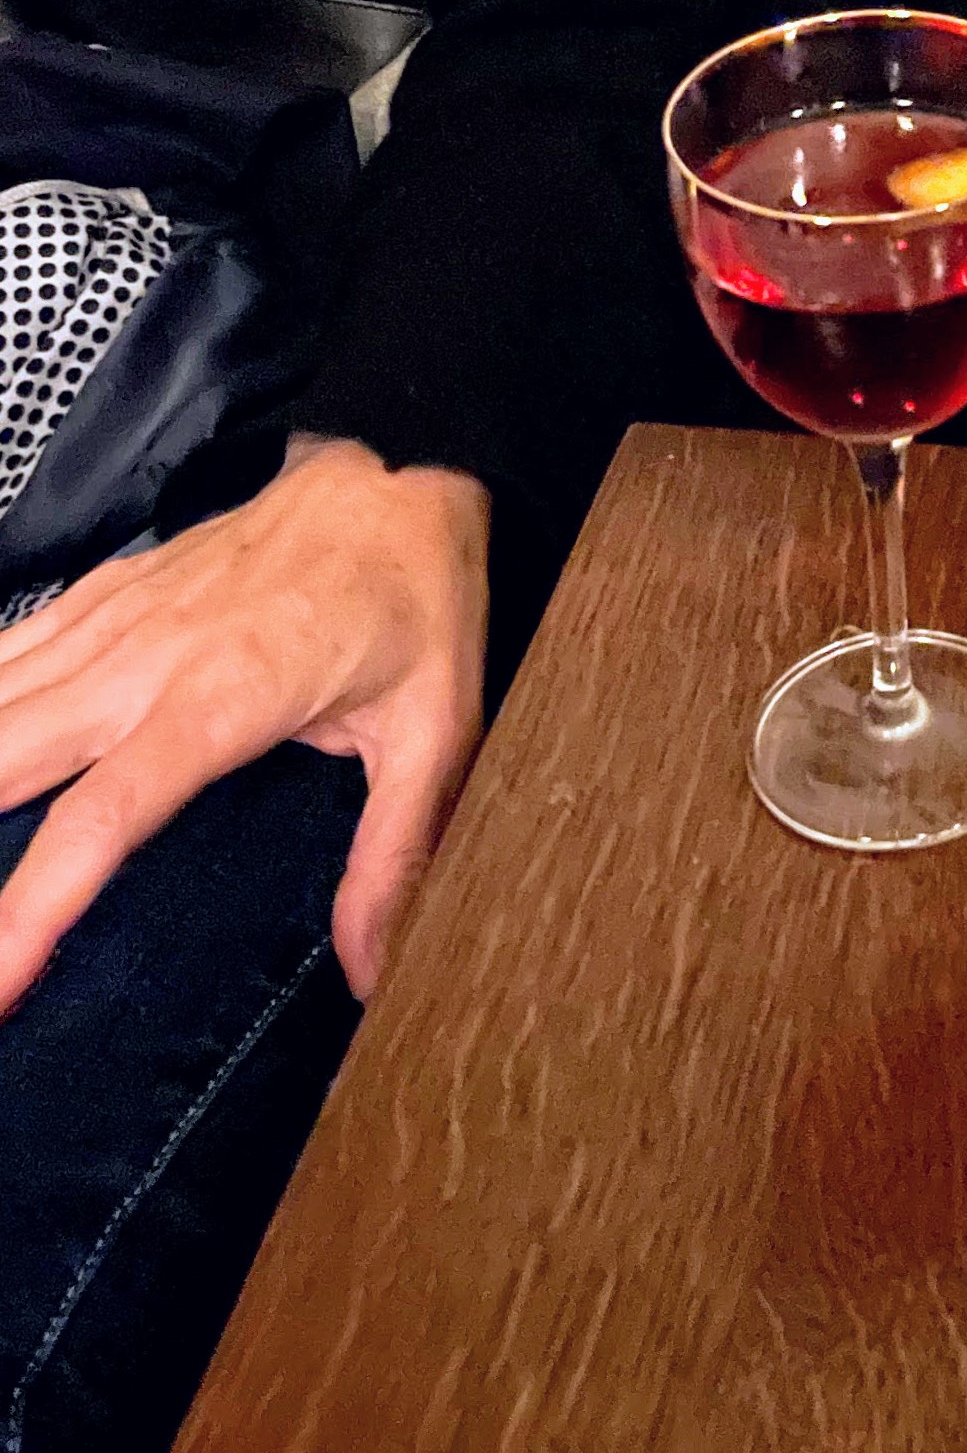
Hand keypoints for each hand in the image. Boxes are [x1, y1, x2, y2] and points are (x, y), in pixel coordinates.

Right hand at [0, 438, 489, 1012]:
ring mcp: (108, 623)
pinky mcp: (97, 598)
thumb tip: (371, 965)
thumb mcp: (437, 734)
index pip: (100, 822)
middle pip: (3, 765)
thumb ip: (395, 854)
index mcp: (218, 703)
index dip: (34, 908)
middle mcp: (140, 663)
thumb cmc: (416, 609)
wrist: (394, 486)